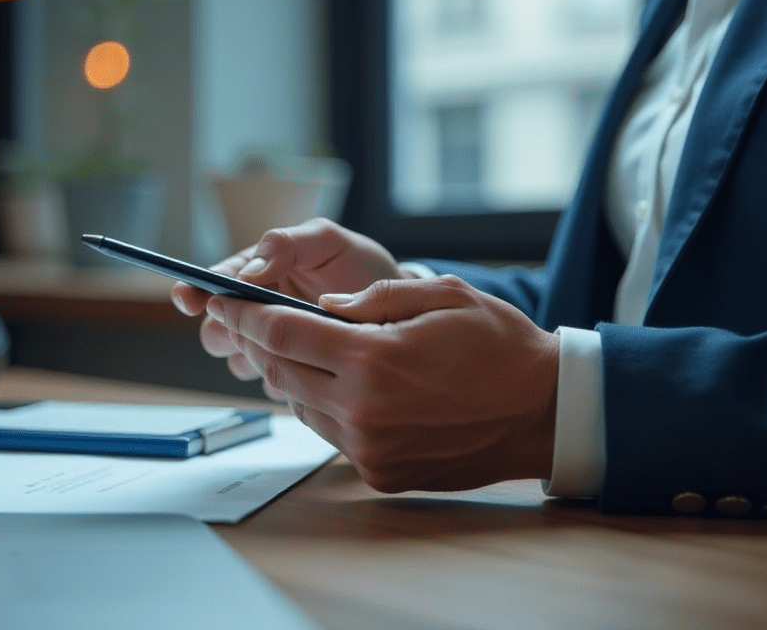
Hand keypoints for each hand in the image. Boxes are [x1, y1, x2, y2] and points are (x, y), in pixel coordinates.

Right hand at [171, 218, 409, 380]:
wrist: (397, 310)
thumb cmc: (359, 267)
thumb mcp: (327, 241)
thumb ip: (286, 245)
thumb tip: (249, 271)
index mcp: (255, 274)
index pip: (211, 285)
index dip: (194, 292)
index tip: (190, 300)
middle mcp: (255, 313)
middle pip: (215, 331)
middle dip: (228, 331)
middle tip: (259, 326)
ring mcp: (270, 347)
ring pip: (240, 361)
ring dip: (260, 355)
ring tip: (300, 342)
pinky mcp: (290, 376)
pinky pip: (272, 384)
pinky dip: (287, 376)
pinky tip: (316, 362)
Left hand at [207, 274, 559, 491]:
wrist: (542, 412)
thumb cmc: (498, 345)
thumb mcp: (442, 295)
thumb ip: (373, 296)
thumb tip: (321, 307)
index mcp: (373, 358)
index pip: (281, 332)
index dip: (244, 312)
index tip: (224, 299)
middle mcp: (362, 408)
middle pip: (280, 369)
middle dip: (257, 339)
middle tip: (245, 316)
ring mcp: (369, 447)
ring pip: (300, 404)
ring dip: (290, 374)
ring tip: (296, 347)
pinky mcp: (379, 471)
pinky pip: (330, 432)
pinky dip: (323, 404)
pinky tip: (336, 383)